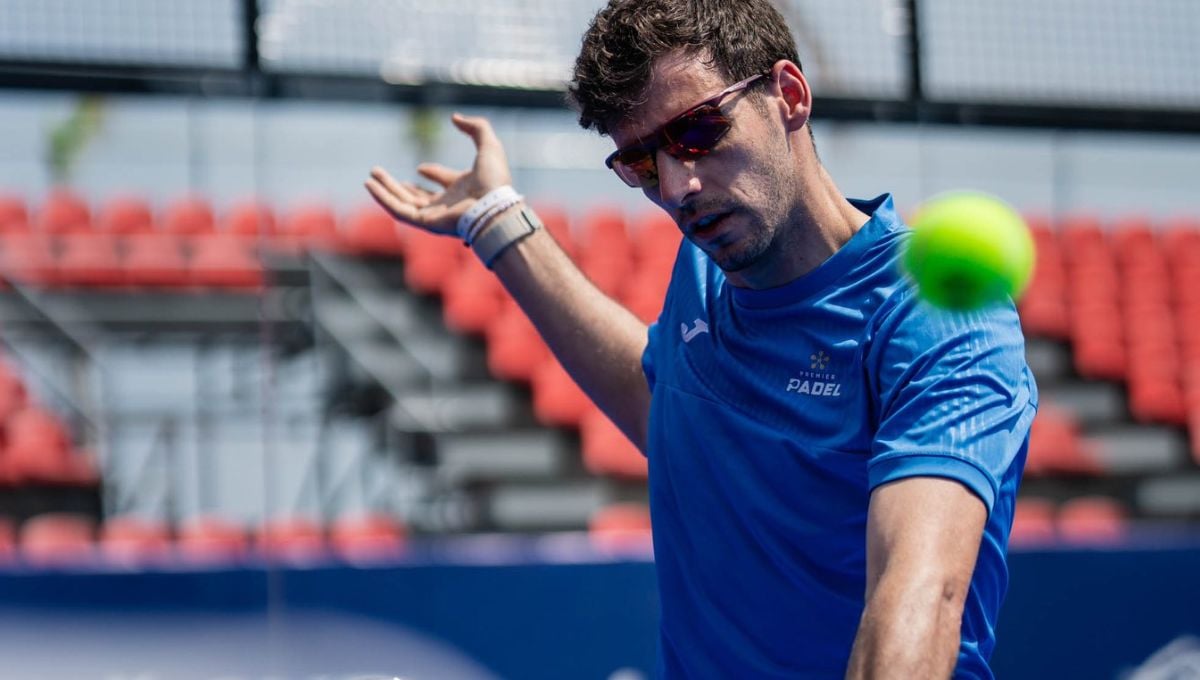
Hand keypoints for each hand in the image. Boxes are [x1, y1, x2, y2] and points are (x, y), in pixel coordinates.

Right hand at [364, 113, 513, 236]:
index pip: (444, 182)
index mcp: (464, 188)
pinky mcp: (425, 222)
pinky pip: (399, 211)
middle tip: (381, 173)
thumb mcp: (488, 146)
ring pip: (404, 203)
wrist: (493, 206)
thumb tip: (455, 118)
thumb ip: (476, 128)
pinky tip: (370, 185)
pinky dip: (383, 199)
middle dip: (398, 185)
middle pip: (418, 196)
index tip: (421, 168)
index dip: (433, 173)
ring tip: (370, 177)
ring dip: (386, 190)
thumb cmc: (494, 181)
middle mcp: (449, 204)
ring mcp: (436, 215)